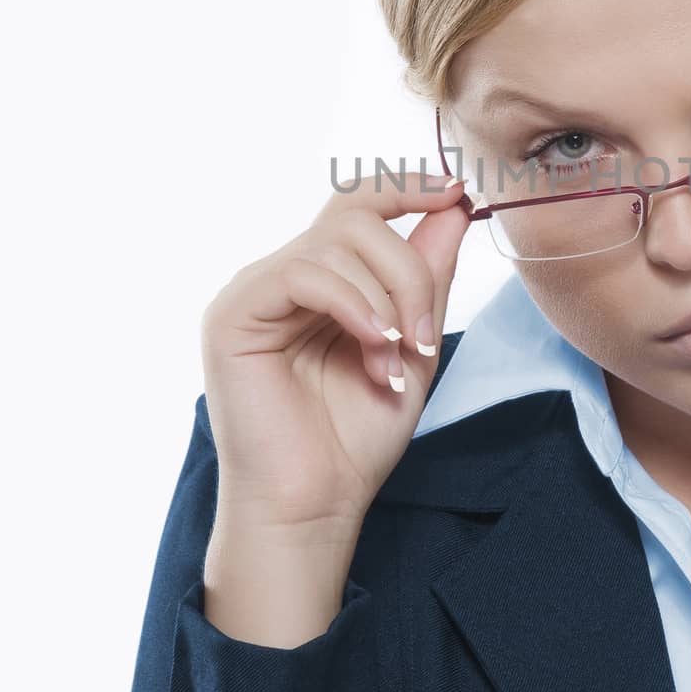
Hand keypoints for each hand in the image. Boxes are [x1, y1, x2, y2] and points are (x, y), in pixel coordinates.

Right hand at [199, 169, 470, 532]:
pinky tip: (372, 343)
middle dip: (408, 269)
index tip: (457, 191)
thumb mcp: (413, 346)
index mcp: (322, 281)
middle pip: (357, 217)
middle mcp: (284, 276)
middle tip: (423, 336)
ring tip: (393, 361)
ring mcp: (255, 292)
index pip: (359, 205)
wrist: (314, 505)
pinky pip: (302, 273)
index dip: (407, 186)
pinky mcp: (233, 315)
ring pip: (335, 241)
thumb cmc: (356, 438)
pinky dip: (351, 303)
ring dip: (385, 300)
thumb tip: (453, 206)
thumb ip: (428, 277)